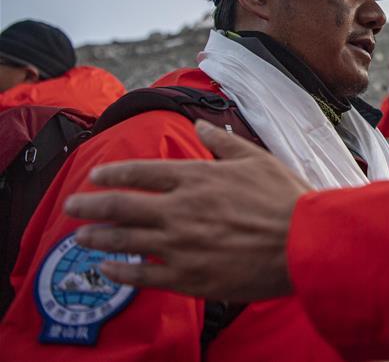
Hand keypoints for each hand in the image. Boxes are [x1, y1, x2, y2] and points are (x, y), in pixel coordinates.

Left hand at [64, 120, 310, 301]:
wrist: (304, 242)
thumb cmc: (286, 199)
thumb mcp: (257, 159)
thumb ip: (224, 143)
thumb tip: (202, 126)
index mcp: (197, 177)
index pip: (142, 172)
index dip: (114, 173)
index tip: (95, 176)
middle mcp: (181, 209)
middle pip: (122, 205)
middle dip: (91, 206)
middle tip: (71, 207)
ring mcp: (181, 244)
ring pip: (125, 240)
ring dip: (97, 238)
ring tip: (79, 237)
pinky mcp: (188, 276)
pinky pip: (142, 275)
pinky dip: (120, 272)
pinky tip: (107, 270)